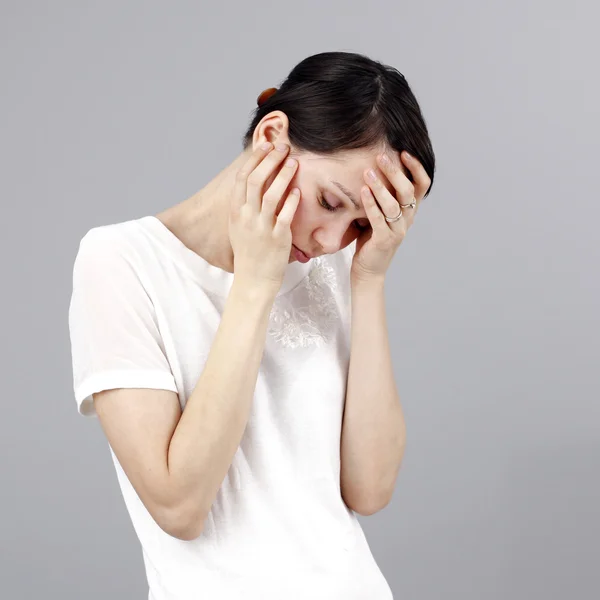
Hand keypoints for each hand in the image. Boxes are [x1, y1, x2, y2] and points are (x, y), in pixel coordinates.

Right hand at [229, 142, 300, 290]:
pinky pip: (285, 215)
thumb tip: (255, 179)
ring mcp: (261, 227)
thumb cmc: (249, 250)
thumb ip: (245, 204)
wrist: (253, 278)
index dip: (254, 159)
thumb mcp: (239, 225)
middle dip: (270, 160)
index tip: (266, 146)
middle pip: (255, 180)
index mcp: (236, 211)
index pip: (242, 177)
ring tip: (294, 162)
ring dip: (283, 175)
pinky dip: (292, 200)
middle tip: (283, 147)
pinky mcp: (277, 238)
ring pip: (271, 194)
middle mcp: (246, 217)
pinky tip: (299, 190)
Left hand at [350, 150, 429, 279]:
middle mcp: (407, 219)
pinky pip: (378, 219)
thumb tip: (373, 167)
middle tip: (381, 156)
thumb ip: (383, 195)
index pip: (422, 185)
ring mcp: (397, 230)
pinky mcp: (384, 240)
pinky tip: (362, 191)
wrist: (369, 270)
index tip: (403, 151)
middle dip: (395, 171)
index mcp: (410, 211)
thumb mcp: (381, 213)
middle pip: (408, 191)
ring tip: (368, 171)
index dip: (416, 167)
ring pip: (393, 205)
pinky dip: (371, 204)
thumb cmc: (372, 238)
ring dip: (380, 186)